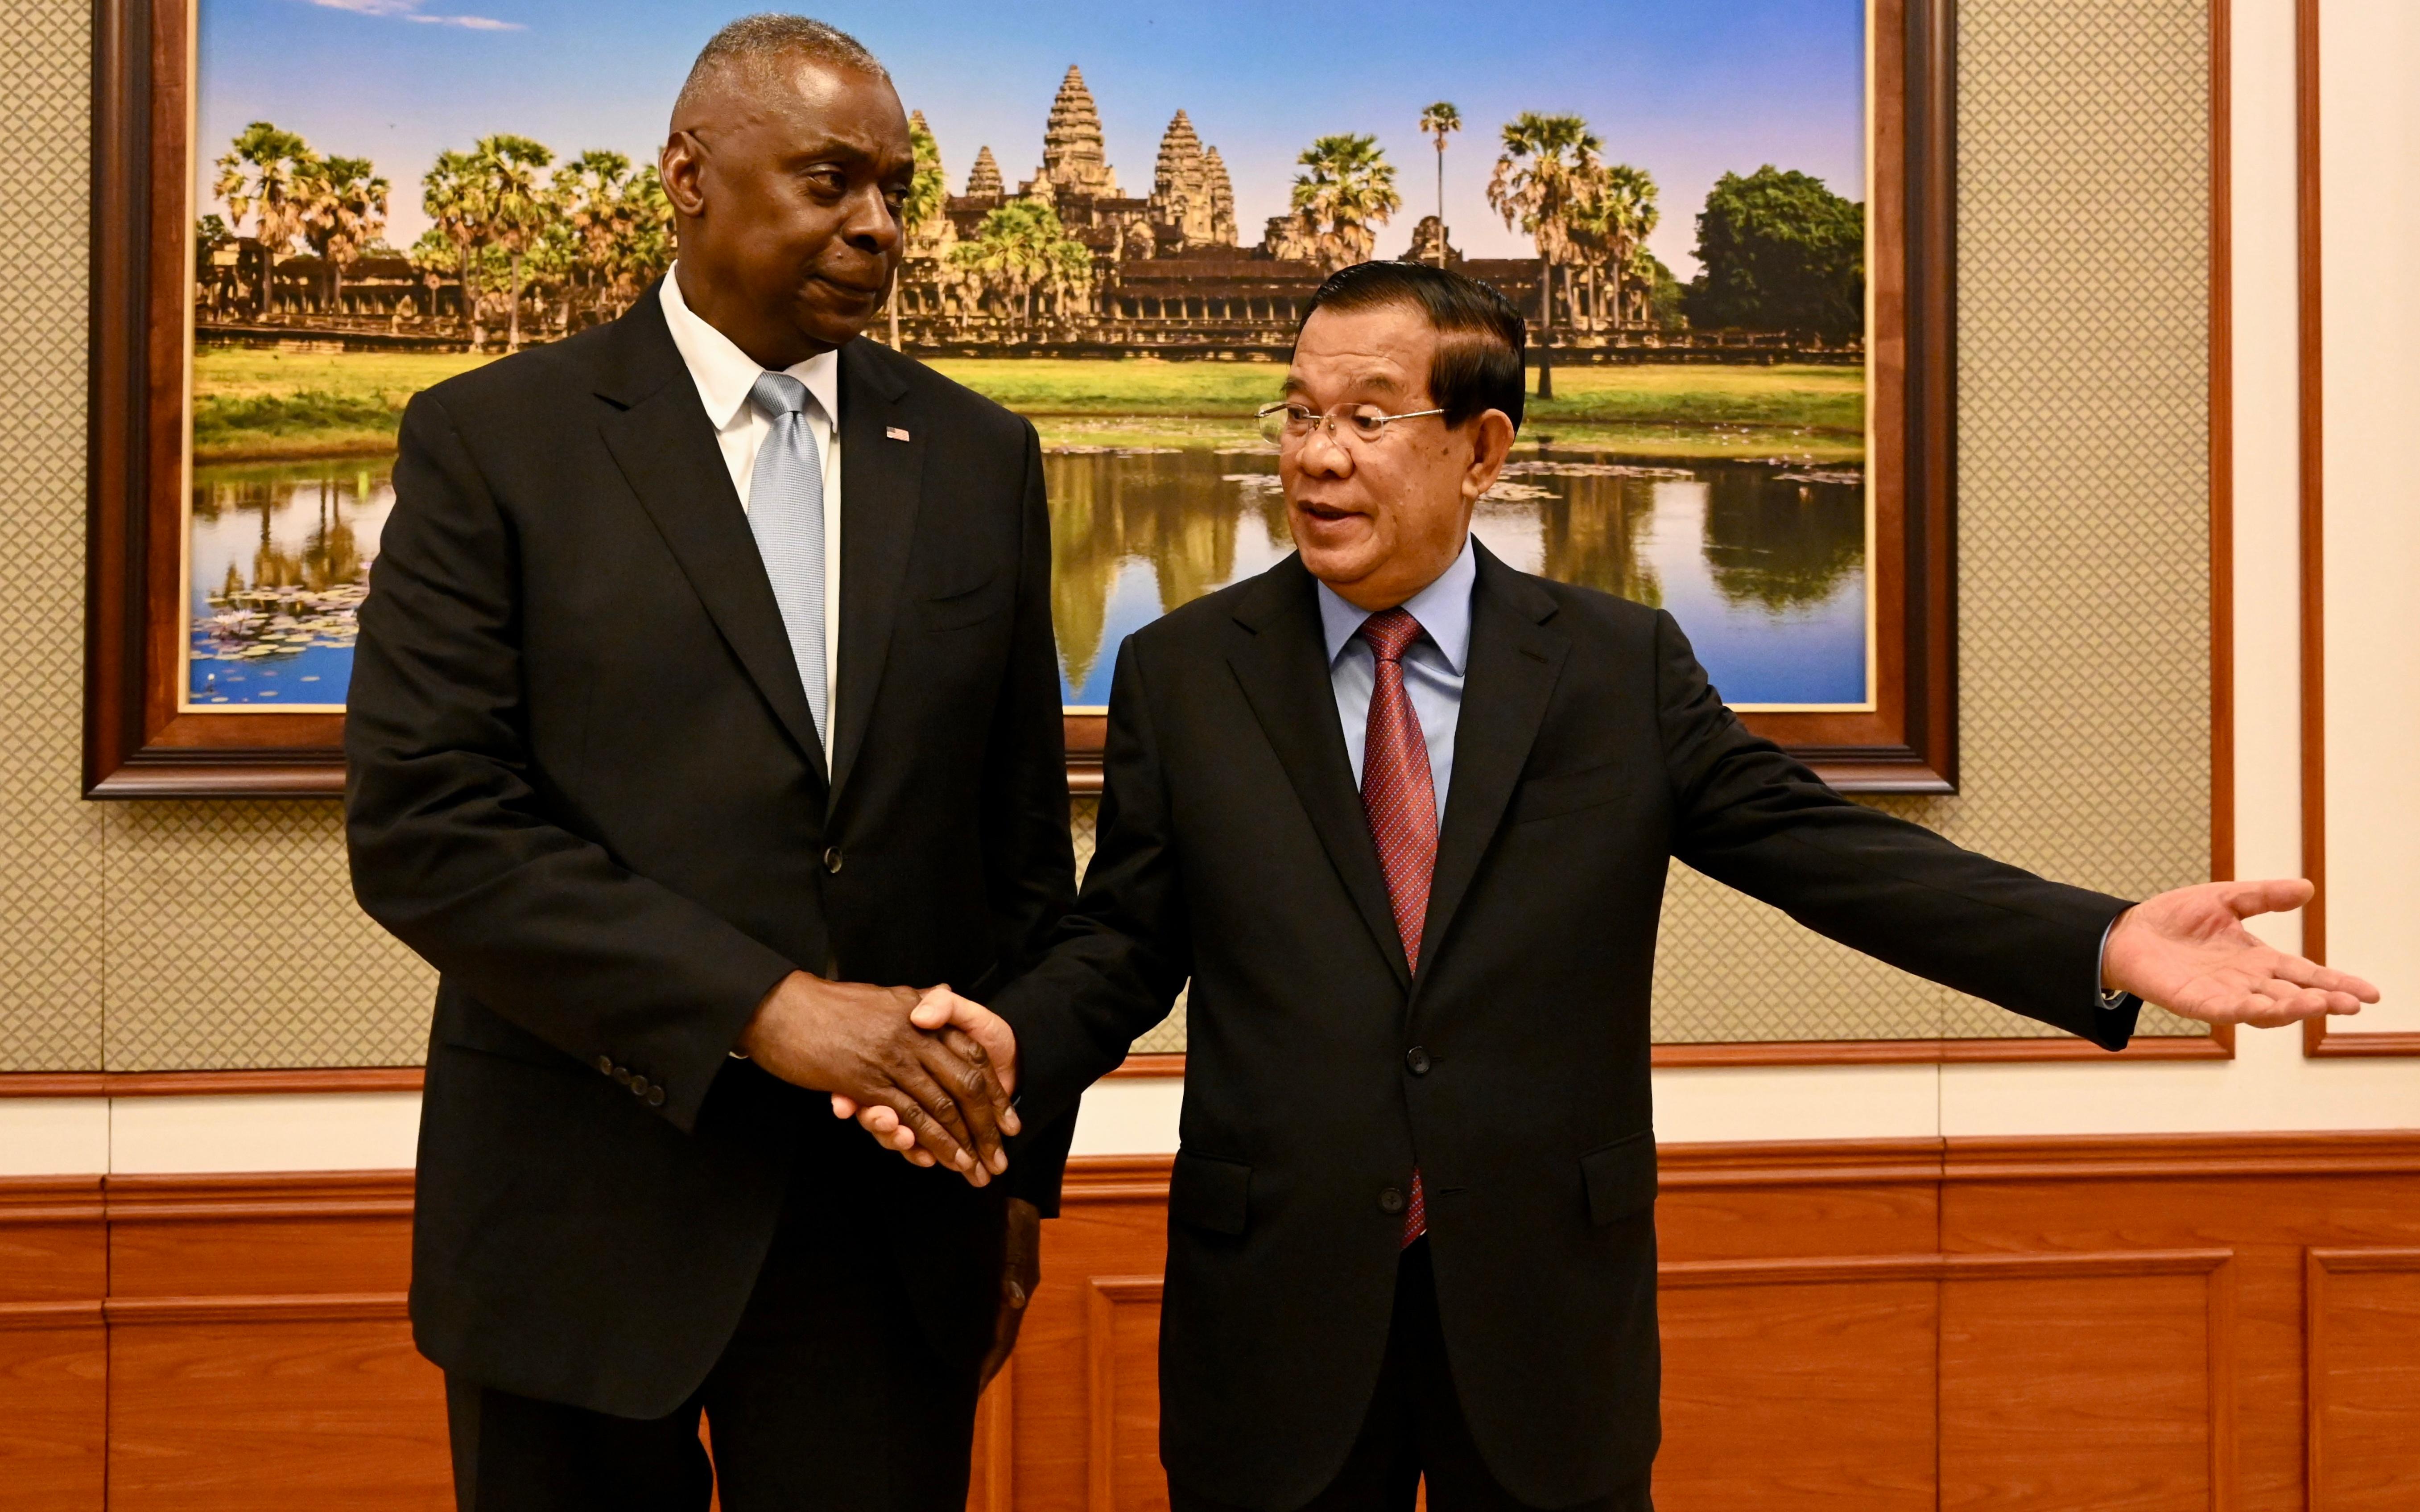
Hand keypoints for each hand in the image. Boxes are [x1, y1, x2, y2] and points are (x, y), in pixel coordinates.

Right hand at [739, 972, 1013, 1182]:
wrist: (780, 1004)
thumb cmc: (829, 1004)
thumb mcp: (884, 995)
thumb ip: (917, 999)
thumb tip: (941, 995)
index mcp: (921, 1015)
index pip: (973, 1055)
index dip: (993, 1091)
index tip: (1008, 1122)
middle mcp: (914, 1035)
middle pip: (965, 1084)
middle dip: (986, 1126)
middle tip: (998, 1159)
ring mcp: (892, 1059)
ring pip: (939, 1106)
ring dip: (960, 1143)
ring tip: (975, 1170)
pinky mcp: (866, 1083)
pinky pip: (907, 1116)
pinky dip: (926, 1141)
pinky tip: (936, 1161)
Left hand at [979, 1198, 1042, 1388]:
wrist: (1018, 1195)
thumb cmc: (1011, 1218)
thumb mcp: (1011, 1242)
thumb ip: (1012, 1269)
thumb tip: (1014, 1299)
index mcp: (1017, 1294)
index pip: (1002, 1340)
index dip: (987, 1367)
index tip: (972, 1392)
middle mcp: (1013, 1297)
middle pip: (999, 1342)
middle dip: (983, 1368)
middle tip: (963, 1395)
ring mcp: (1007, 1290)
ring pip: (993, 1329)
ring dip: (980, 1352)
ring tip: (962, 1376)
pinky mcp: (997, 1280)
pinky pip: (987, 1315)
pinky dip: (977, 1331)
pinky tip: (964, 1336)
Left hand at [2102, 879, 2380, 1025]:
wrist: (2128, 932)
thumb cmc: (2174, 918)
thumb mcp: (2225, 899)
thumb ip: (2263, 896)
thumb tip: (2307, 888)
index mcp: (2258, 959)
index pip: (2306, 973)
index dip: (2338, 982)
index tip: (2371, 993)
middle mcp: (2247, 981)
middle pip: (2294, 994)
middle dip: (2324, 1000)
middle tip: (2353, 1003)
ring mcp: (2223, 994)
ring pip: (2267, 1008)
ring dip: (2293, 1008)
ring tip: (2319, 1004)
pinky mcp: (2197, 1002)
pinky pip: (2227, 1010)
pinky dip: (2249, 1010)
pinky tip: (2268, 1008)